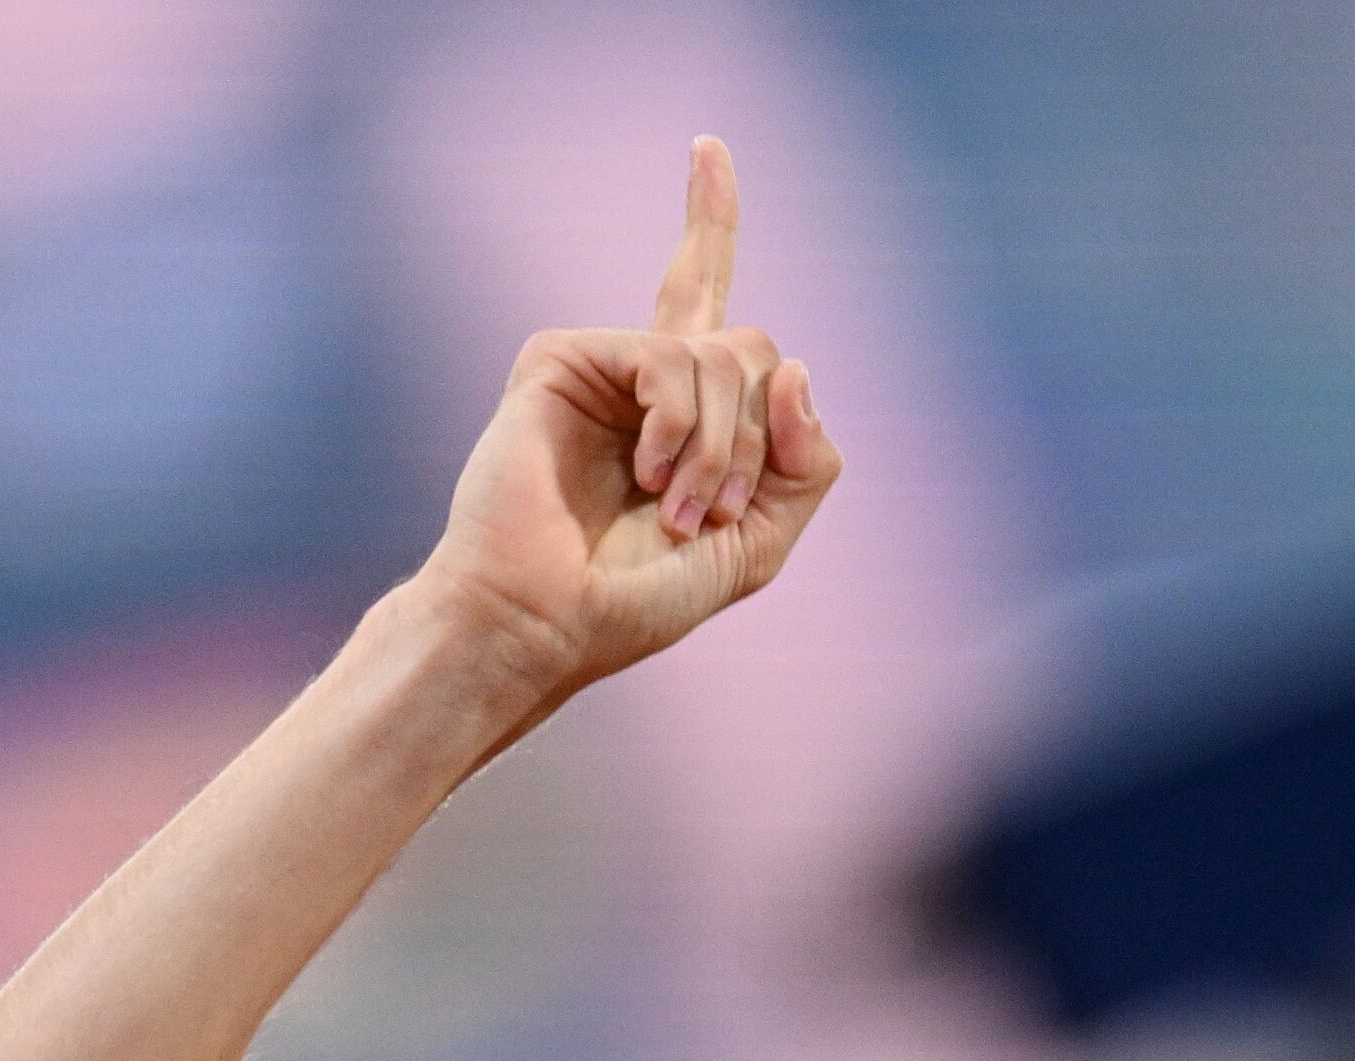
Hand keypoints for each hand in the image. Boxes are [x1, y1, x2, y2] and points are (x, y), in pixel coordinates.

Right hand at [412, 136, 842, 699]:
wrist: (548, 620)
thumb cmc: (637, 594)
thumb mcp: (759, 541)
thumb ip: (806, 466)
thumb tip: (798, 369)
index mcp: (682, 409)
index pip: (705, 297)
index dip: (708, 219)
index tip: (707, 146)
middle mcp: (642, 375)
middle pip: (757, 351)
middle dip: (757, 443)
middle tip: (710, 511)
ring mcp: (602, 362)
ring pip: (727, 359)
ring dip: (720, 449)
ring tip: (674, 507)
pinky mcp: (561, 357)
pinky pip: (670, 356)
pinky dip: (678, 425)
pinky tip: (645, 473)